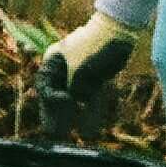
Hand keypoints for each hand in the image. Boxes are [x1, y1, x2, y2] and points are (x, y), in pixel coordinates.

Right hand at [37, 12, 139, 140]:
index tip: (68, 104)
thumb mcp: (83, 71)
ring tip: (65, 135)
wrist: (120, 31)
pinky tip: (90, 128)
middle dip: (55, 115)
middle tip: (54, 134)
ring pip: (72, 99)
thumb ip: (77, 90)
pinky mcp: (95, 77)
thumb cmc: (97, 46)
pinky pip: (89, 97)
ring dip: (71, 117)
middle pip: (56, 95)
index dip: (51, 99)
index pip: (45, 85)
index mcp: (54, 60)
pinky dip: (89, 111)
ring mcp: (79, 72)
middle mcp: (64, 67)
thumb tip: (76, 104)